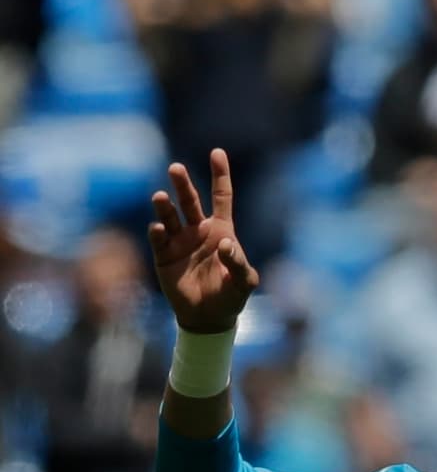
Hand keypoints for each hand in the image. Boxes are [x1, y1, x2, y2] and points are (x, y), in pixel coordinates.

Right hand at [148, 149, 258, 332]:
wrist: (208, 318)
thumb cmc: (230, 297)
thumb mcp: (244, 282)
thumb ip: (238, 263)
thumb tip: (225, 244)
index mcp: (221, 229)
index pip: (221, 196)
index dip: (220, 174)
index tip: (217, 152)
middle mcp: (198, 230)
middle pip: (189, 200)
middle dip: (182, 183)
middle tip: (176, 168)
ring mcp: (179, 241)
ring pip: (170, 216)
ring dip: (164, 206)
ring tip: (161, 197)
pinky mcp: (163, 256)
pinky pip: (158, 239)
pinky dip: (156, 232)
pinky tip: (158, 228)